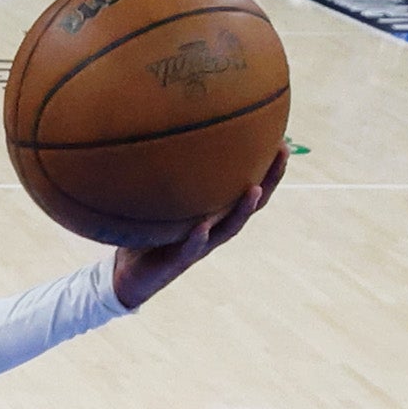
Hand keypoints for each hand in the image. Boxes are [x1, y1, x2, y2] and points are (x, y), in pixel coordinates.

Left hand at [110, 145, 285, 307]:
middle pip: (251, 205)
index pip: (247, 188)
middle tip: (283, 153)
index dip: (267, 167)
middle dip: (269, 179)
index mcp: (213, 214)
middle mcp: (213, 229)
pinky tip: (202, 226)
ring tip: (255, 189)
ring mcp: (198, 247)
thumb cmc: (144, 233)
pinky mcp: (176, 262)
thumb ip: (167, 174)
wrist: (125, 275)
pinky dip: (197, 238)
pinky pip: (189, 249)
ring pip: (228, 229)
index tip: (282, 140)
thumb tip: (166, 132)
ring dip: (242, 210)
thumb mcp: (158, 199)